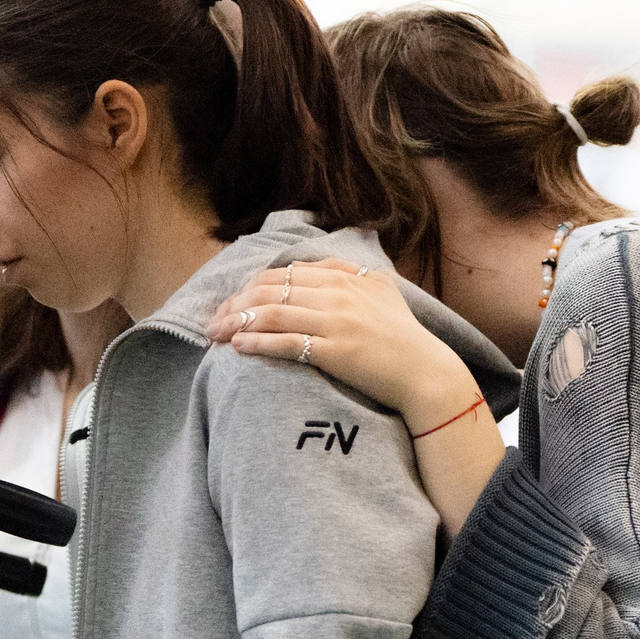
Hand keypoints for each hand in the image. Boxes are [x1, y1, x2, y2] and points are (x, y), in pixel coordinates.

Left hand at [207, 261, 480, 430]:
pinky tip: (239, 347)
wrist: (424, 372)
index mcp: (345, 276)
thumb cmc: (401, 337)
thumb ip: (350, 273)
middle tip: (215, 322)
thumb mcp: (380, 291)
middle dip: (236, 304)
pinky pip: (286, 342)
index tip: (234, 302)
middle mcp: (338, 293)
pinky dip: (257, 342)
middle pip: (271, 290)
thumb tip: (318, 266)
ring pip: (273, 313)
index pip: (285, 273)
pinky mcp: (335, 351)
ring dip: (238, 323)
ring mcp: (336, 321)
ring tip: (217, 335)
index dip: (251, 286)